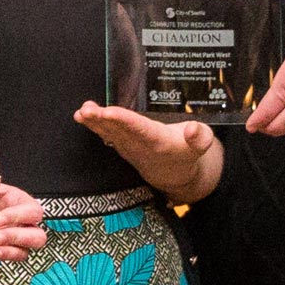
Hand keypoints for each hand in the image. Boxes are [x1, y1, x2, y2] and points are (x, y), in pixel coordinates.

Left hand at [75, 101, 223, 199]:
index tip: (109, 112)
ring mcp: (128, 145)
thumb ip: (201, 137)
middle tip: (86, 110)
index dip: (124, 120)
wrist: (173, 174)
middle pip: (119, 130)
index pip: (139, 129)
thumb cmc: (187, 150)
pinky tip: (82, 115)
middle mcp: (140, 144)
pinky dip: (93, 125)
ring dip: (94, 122)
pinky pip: (105, 134)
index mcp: (159, 141)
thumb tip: (193, 129)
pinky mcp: (121, 144)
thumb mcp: (201, 143)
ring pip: (109, 132)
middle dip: (102, 120)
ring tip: (82, 112)